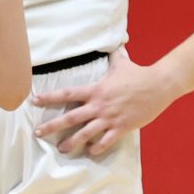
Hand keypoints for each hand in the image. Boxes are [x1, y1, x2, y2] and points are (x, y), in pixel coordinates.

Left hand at [31, 50, 174, 156]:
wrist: (159, 85)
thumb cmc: (139, 74)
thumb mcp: (122, 62)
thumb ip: (113, 55)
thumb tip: (113, 41)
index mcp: (96, 89)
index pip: (67, 94)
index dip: (49, 97)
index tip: (34, 100)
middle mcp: (99, 105)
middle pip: (70, 117)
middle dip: (52, 126)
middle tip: (38, 133)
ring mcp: (110, 118)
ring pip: (85, 133)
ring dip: (71, 142)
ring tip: (62, 149)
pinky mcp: (122, 127)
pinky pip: (106, 141)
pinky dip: (96, 148)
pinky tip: (90, 152)